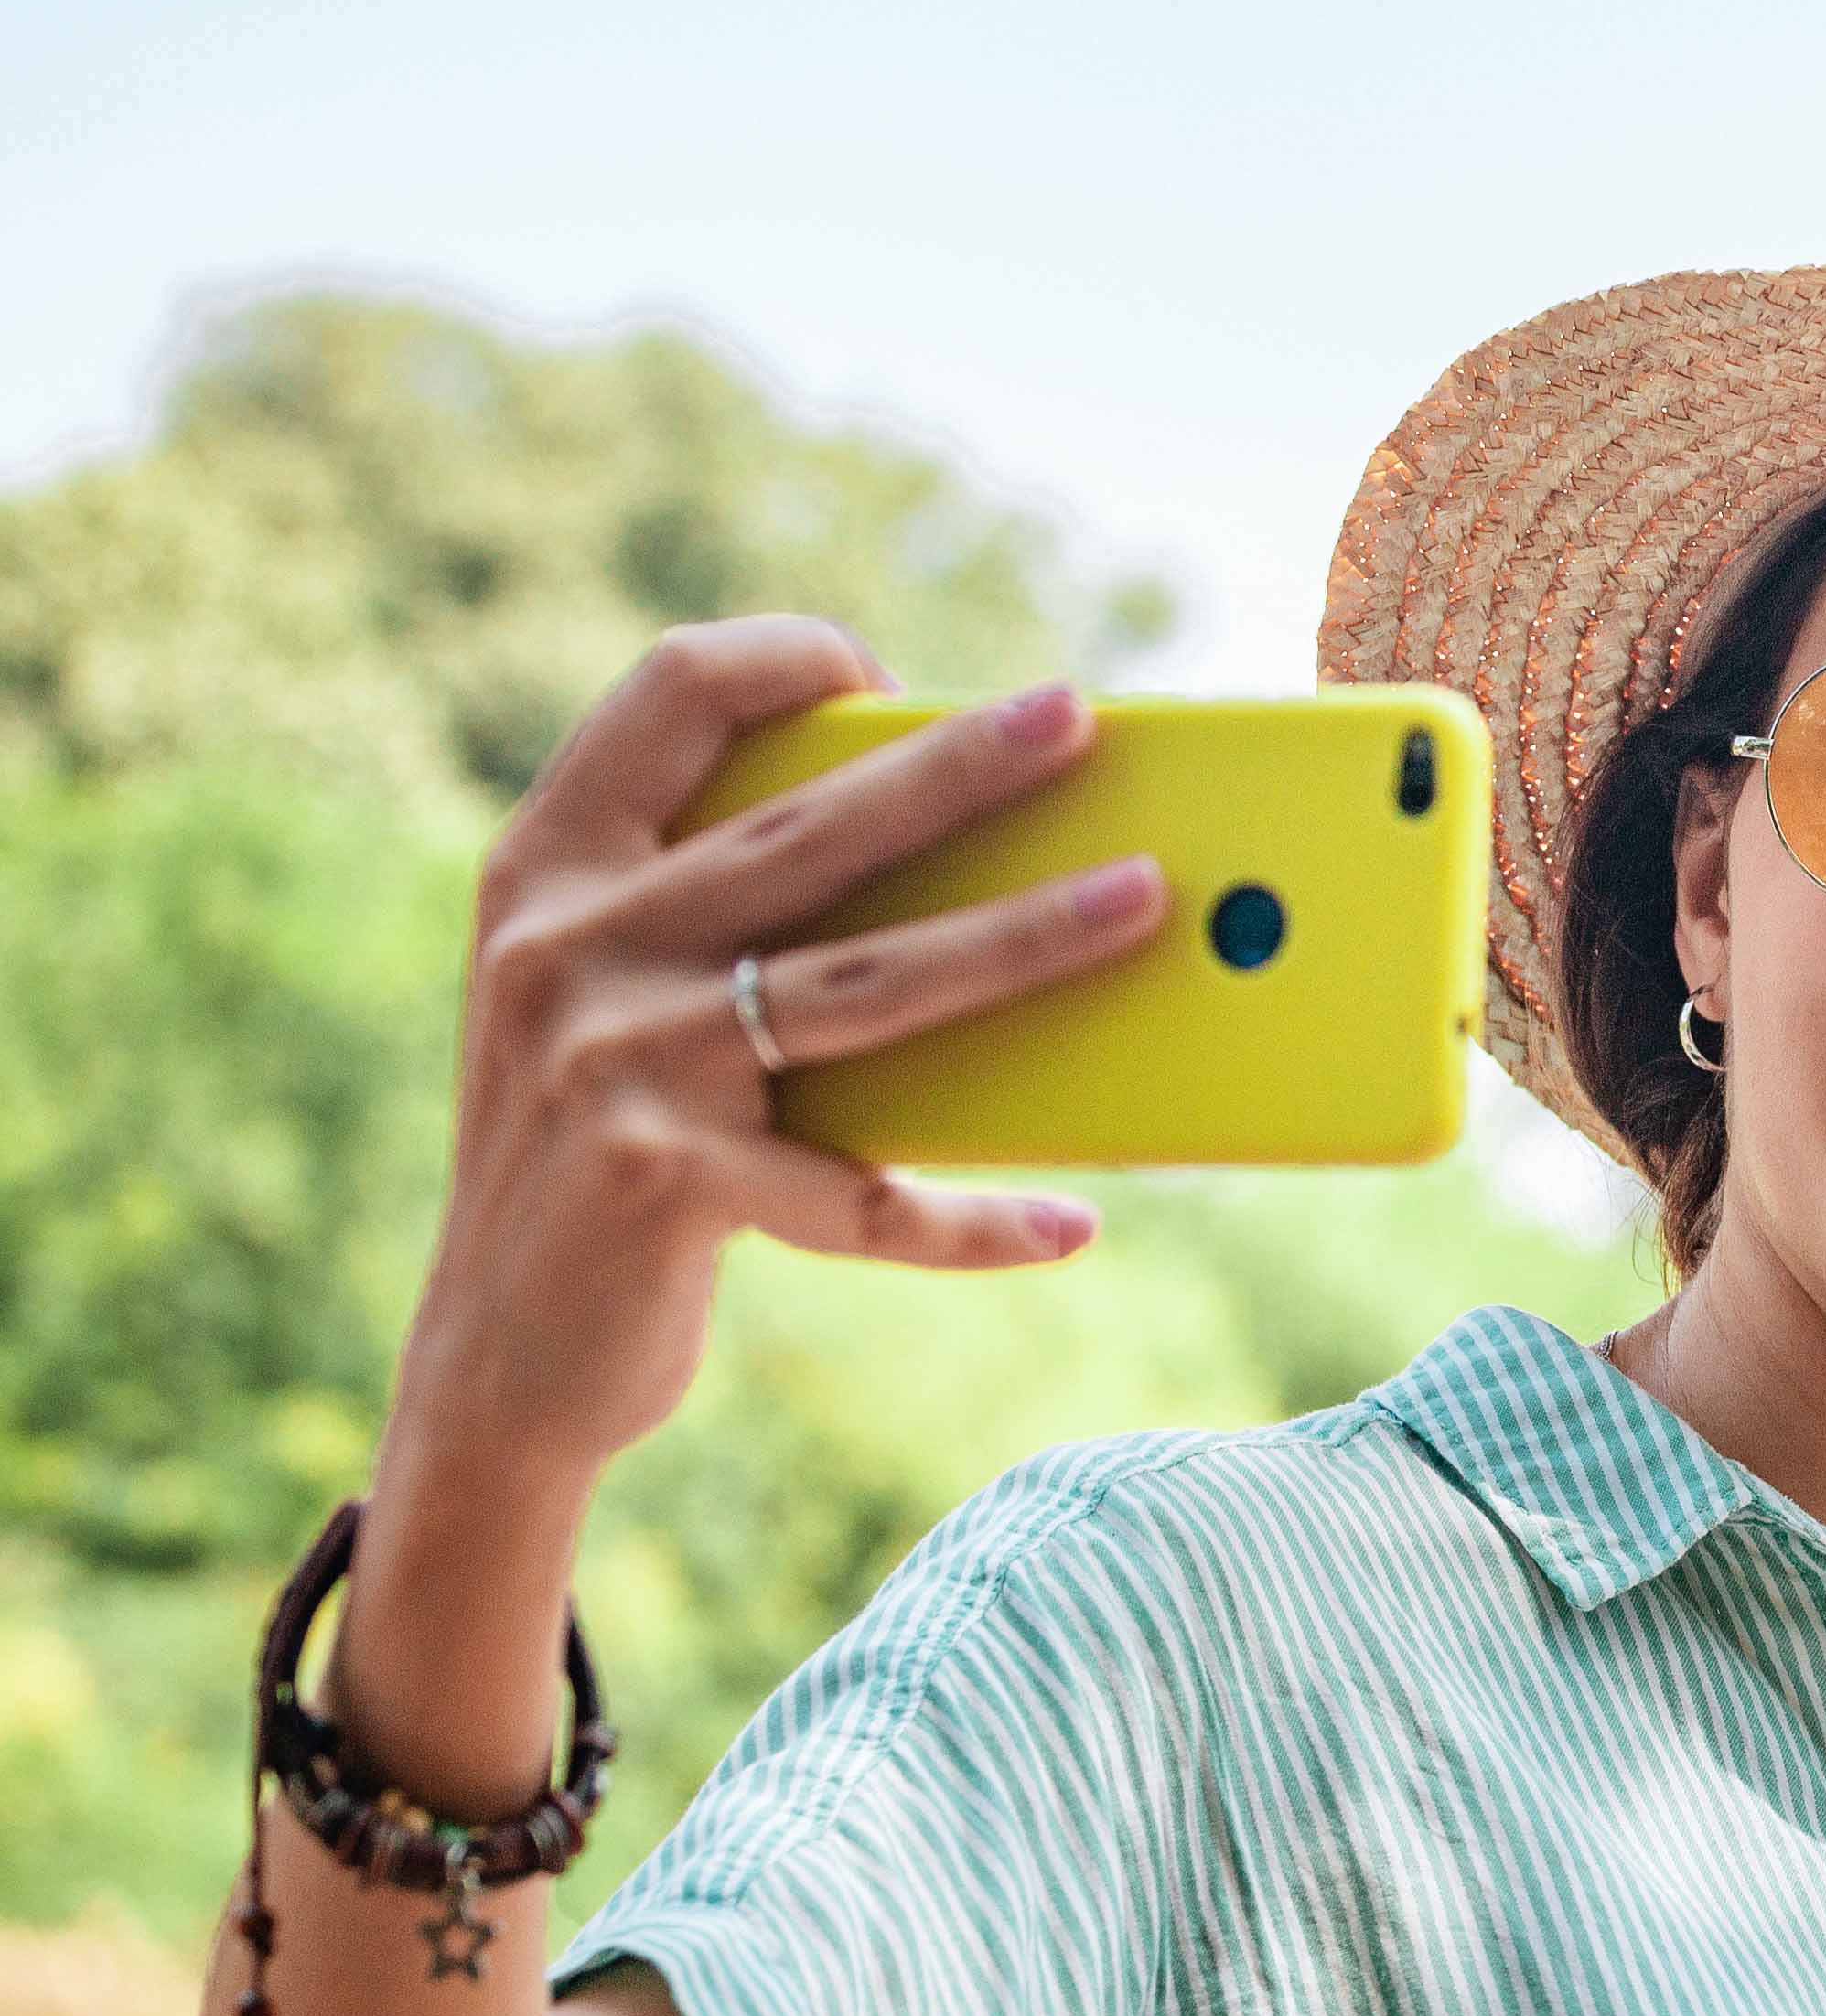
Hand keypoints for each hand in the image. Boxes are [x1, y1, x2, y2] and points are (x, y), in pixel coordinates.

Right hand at [395, 616, 1165, 1482]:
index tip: (882, 669)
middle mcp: (569, 947)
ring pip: (871, 983)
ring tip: (1140, 902)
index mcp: (546, 869)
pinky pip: (864, 1197)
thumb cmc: (595, 1156)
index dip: (779, 659)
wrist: (493, 1356)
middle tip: (1075, 714)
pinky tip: (1067, 1224)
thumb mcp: (609, 1006)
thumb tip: (953, 865)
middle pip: (812, 829)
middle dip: (959, 766)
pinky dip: (974, 1220)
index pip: (662, 695)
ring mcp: (618, 1062)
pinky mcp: (669, 1185)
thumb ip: (714, 923)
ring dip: (1023, 938)